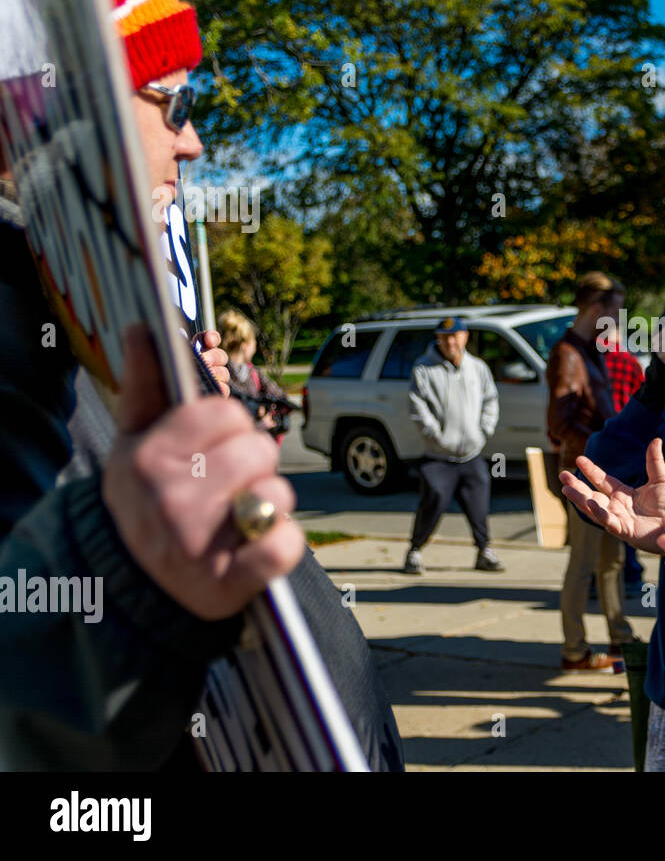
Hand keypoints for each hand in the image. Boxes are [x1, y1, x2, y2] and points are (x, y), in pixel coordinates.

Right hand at [102, 325, 303, 619]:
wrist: (130, 584)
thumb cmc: (145, 501)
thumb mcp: (134, 444)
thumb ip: (145, 386)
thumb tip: (143, 328)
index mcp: (149, 458)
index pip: (226, 413)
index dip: (229, 429)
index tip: (210, 450)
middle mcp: (172, 499)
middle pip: (258, 450)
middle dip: (252, 467)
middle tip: (225, 489)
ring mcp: (200, 544)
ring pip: (278, 495)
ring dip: (267, 507)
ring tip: (236, 520)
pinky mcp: (229, 582)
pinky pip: (286, 544)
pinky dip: (281, 545)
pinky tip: (253, 547)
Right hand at [559, 438, 664, 551]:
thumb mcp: (661, 480)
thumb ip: (654, 462)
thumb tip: (656, 439)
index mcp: (624, 494)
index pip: (603, 480)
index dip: (591, 470)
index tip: (579, 458)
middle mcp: (617, 506)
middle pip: (592, 494)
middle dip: (577, 485)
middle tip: (562, 475)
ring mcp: (619, 519)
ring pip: (594, 508)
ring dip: (580, 499)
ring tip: (566, 489)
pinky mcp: (624, 531)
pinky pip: (608, 522)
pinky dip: (599, 513)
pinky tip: (590, 503)